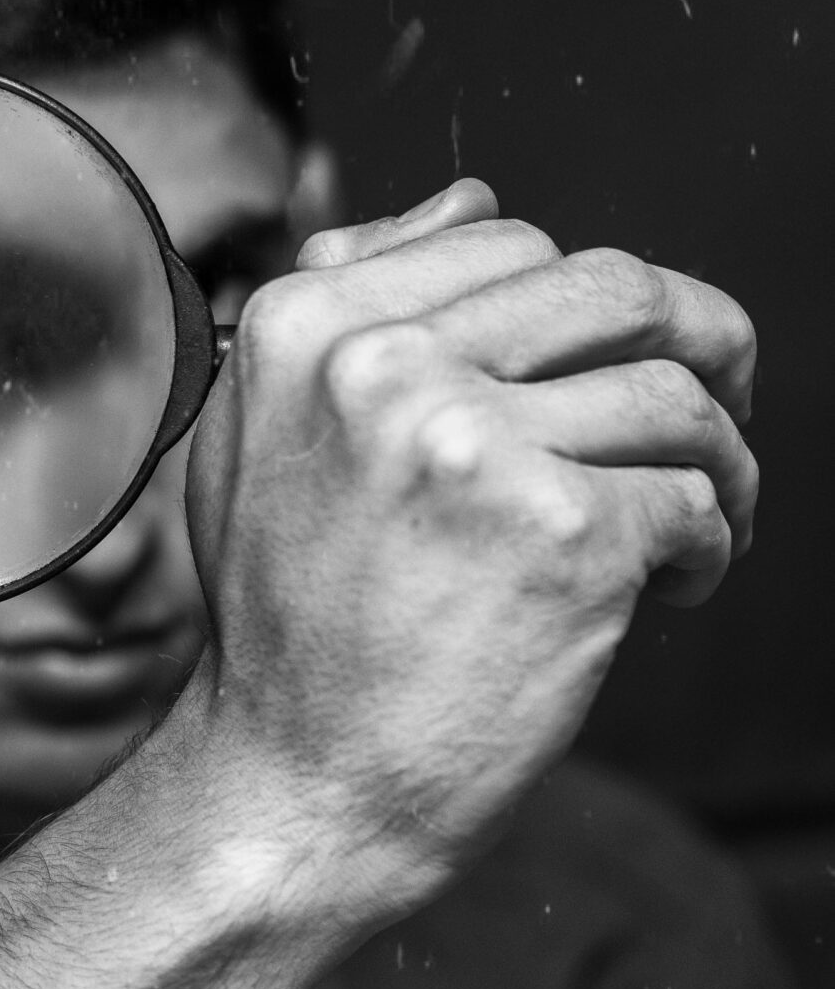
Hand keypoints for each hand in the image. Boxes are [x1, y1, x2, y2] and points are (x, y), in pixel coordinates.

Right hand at [177, 179, 755, 898]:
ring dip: (722, 459)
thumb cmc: (290, 625)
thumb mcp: (265, 436)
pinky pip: (697, 498)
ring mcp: (474, 447)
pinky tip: (673, 590)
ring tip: (704, 521)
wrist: (294, 791)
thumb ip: (356, 304)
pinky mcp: (564, 538)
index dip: (582, 302)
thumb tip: (471, 198)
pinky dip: (713, 544)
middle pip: (613, 288)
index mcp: (306, 327)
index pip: (504, 240)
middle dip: (701, 340)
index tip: (603, 370)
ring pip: (677, 395)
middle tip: (719, 411)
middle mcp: (383, 368)